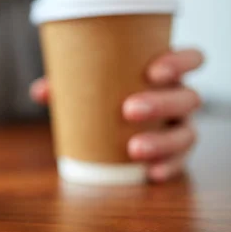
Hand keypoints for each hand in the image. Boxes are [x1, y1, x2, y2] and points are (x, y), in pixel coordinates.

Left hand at [29, 49, 203, 182]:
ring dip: (163, 141)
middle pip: (188, 98)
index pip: (191, 58)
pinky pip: (181, 162)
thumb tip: (39, 91)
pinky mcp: (176, 152)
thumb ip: (66, 83)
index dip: (180, 62)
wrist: (114, 121)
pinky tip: (149, 173)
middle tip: (127, 110)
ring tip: (134, 149)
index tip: (153, 71)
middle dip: (161, 103)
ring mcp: (181, 125)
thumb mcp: (89, 83)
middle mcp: (179, 97)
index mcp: (164, 72)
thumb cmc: (106, 92)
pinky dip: (167, 167)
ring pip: (187, 133)